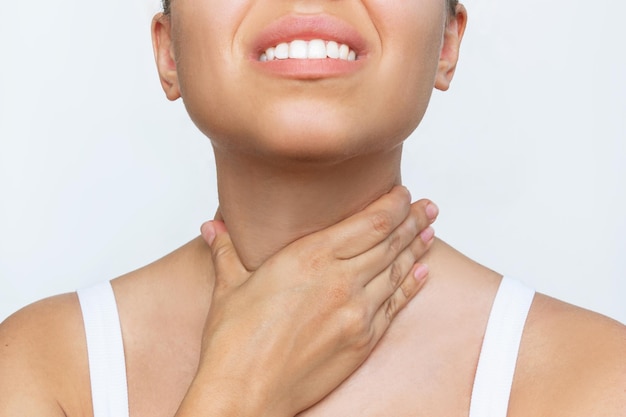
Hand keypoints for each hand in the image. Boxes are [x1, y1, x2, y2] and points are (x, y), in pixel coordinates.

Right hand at [178, 186, 437, 416]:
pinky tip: (423, 273)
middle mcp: (340, 279)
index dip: (392, 205)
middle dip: (413, 220)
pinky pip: (396, 305)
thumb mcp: (229, 287)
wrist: (247, 392)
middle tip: (429, 207)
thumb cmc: (235, 342)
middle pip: (390, 241)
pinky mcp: (363, 340)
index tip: (403, 193)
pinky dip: (411, 286)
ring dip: (417, 248)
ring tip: (431, 232)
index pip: (369, 222)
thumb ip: (225, 251)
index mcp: (309, 257)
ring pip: (397, 270)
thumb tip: (211, 227)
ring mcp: (356, 311)